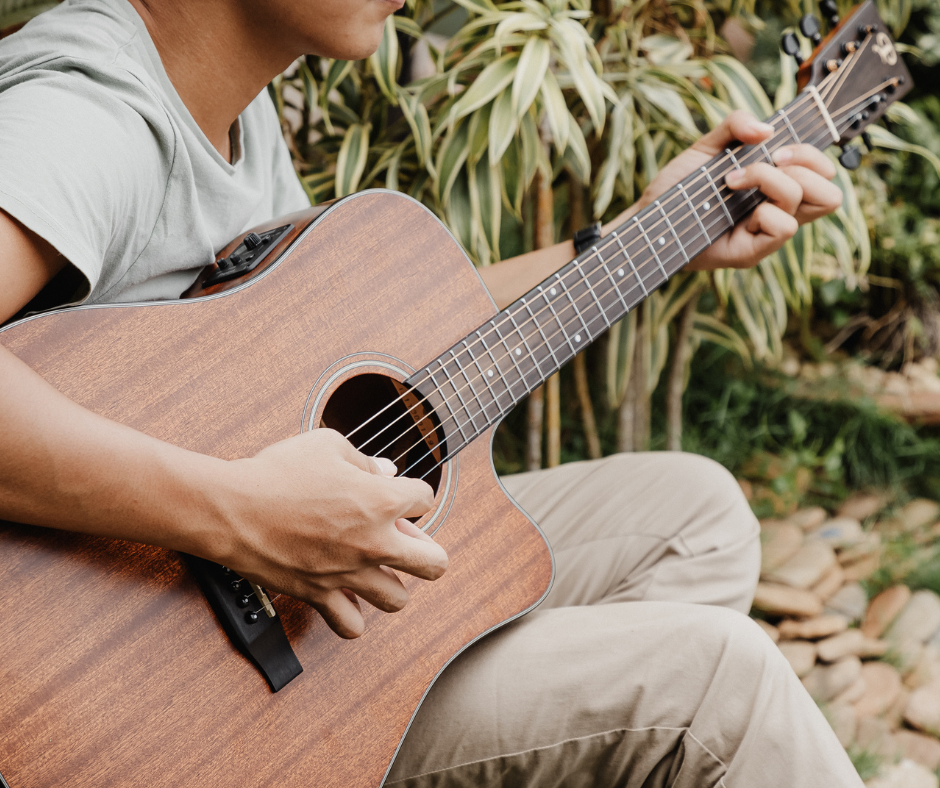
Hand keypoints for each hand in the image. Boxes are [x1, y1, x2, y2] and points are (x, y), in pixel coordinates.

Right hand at [215, 428, 446, 638]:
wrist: (231, 509)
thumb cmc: (275, 472)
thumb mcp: (326, 445)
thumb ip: (363, 460)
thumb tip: (386, 471)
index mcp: (380, 500)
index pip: (426, 499)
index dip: (412, 494)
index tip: (396, 493)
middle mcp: (373, 542)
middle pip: (434, 564)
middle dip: (428, 551)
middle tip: (407, 541)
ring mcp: (348, 574)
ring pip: (398, 600)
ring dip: (393, 583)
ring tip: (376, 568)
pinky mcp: (320, 594)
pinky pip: (352, 626)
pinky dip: (354, 616)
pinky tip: (347, 596)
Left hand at [617, 110, 843, 270]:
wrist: (647, 216)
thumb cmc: (679, 187)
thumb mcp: (706, 146)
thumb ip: (735, 126)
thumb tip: (766, 129)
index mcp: (776, 189)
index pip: (825, 174)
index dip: (811, 154)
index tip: (774, 147)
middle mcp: (777, 213)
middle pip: (832, 194)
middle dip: (806, 164)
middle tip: (767, 160)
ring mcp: (765, 236)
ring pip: (814, 206)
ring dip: (775, 181)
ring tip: (734, 180)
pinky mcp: (750, 253)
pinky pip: (784, 227)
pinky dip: (763, 209)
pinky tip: (732, 204)